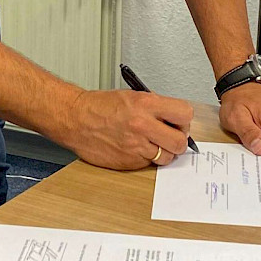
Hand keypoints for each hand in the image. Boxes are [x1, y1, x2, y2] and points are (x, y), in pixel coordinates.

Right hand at [62, 90, 193, 169]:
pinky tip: (135, 148)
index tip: (179, 122)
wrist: (75, 119)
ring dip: (163, 152)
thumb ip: (155, 107)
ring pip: (167, 157)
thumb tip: (173, 118)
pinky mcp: (128, 161)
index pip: (185, 114)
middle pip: (180, 141)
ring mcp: (136, 146)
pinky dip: (146, 158)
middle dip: (178, 140)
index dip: (183, 120)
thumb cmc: (100, 106)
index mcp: (146, 104)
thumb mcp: (132, 96)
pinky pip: (148, 164)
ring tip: (152, 143)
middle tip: (170, 136)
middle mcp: (143, 125)